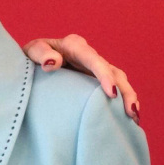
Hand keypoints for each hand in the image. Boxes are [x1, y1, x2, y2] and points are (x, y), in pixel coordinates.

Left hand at [23, 34, 138, 123]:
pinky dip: (122, 101)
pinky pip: (114, 88)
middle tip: (131, 112)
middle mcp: (89, 55)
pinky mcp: (95, 80)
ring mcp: (94, 68)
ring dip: (129, 97)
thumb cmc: (29, 57)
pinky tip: (129, 117)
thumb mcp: (30, 52)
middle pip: (114, 71)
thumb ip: (40, 54)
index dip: (105, 76)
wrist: (30, 62)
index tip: (112, 94)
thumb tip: (53, 62)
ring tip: (134, 118)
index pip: (95, 60)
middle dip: (125, 91)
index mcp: (75, 46)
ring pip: (119, 80)